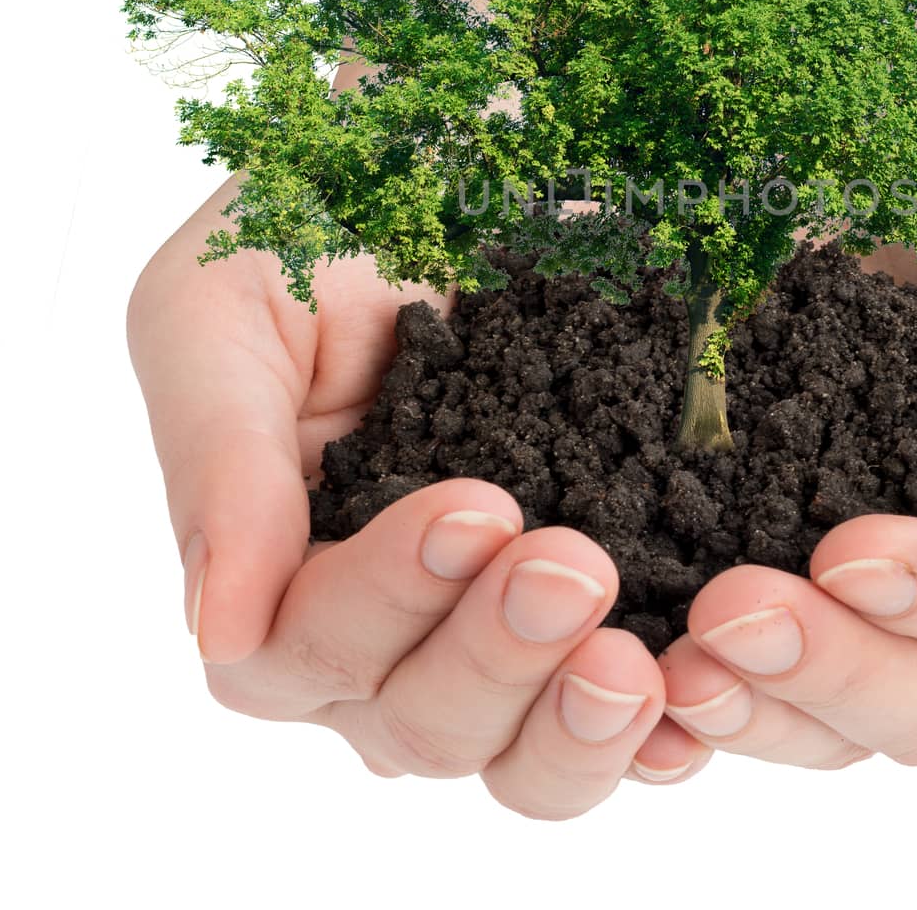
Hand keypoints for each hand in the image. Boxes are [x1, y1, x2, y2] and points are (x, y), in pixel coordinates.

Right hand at [127, 176, 704, 816]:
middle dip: (495, 656)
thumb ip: (217, 462)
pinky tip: (700, 717)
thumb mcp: (221, 315)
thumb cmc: (310, 230)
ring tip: (639, 669)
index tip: (476, 503)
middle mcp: (382, 632)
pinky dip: (657, 733)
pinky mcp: (594, 611)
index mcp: (275, 572)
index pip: (305, 648)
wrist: (449, 163)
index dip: (386, 598)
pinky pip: (619, 715)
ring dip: (577, 725)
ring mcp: (490, 632)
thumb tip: (217, 628)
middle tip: (573, 565)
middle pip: (420, 722)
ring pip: (519, 754)